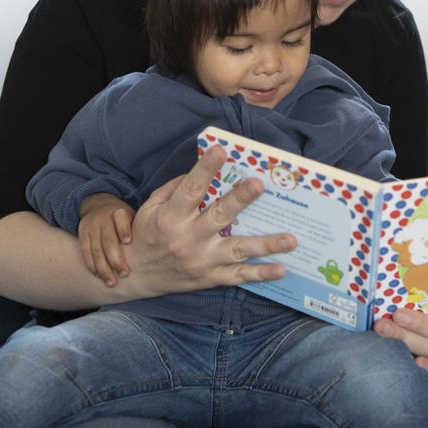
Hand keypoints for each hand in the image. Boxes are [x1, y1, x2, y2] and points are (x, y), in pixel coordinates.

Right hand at [77, 193, 134, 286]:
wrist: (97, 205)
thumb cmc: (123, 218)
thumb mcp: (132, 216)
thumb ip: (141, 229)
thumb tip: (159, 250)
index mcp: (120, 213)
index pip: (121, 218)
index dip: (124, 229)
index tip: (128, 241)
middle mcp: (104, 219)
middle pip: (108, 241)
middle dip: (116, 260)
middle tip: (125, 274)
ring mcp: (92, 227)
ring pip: (96, 250)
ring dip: (103, 268)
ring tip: (112, 283)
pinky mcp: (82, 234)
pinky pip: (86, 252)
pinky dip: (92, 265)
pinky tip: (98, 275)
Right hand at [124, 145, 297, 293]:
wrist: (136, 275)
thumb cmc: (147, 234)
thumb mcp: (152, 206)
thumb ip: (176, 188)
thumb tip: (203, 172)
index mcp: (171, 217)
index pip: (190, 189)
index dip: (205, 168)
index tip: (220, 150)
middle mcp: (188, 238)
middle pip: (219, 216)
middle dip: (240, 200)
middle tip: (259, 185)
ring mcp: (201, 260)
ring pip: (237, 250)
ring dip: (265, 245)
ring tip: (290, 239)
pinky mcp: (209, 277)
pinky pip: (238, 277)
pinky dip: (260, 274)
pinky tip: (281, 269)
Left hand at [373, 307, 427, 401]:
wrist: (373, 368)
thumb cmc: (379, 336)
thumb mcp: (382, 321)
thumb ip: (384, 313)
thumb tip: (369, 298)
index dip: (419, 320)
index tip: (396, 314)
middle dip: (405, 337)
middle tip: (382, 328)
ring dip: (427, 366)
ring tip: (412, 363)